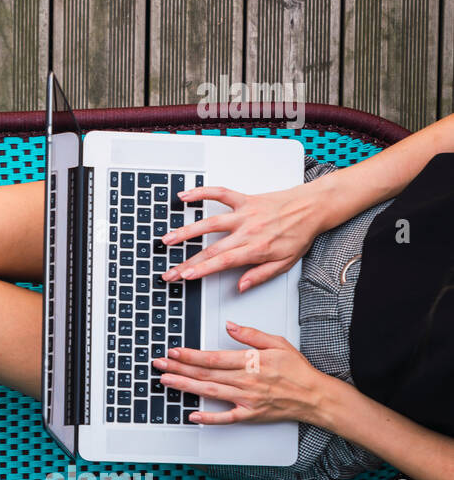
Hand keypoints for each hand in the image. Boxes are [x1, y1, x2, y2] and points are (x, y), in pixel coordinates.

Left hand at [151, 321, 330, 425]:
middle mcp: (246, 381)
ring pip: (210, 392)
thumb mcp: (278, 343)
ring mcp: (247, 399)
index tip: (173, 351)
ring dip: (186, 386)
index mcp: (251, 362)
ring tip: (166, 381)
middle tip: (159, 364)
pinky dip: (209, 418)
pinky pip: (226, 418)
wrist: (315, 396)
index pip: (213, 358)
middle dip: (179, 368)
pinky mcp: (250, 415)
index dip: (190, 355)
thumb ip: (251, 335)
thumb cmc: (297, 370)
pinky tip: (192, 415)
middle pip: (206, 374)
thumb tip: (229, 324)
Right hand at [159, 181, 326, 291]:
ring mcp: (244, 214)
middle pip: (211, 248)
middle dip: (187, 261)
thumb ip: (261, 275)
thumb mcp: (285, 263)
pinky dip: (202, 193)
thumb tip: (241, 286)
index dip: (201, 270)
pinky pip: (220, 193)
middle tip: (170, 270)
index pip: (223, 262)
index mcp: (257, 248)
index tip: (185, 276)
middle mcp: (248, 231)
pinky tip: (185, 196)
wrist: (312, 208)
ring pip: (210, 223)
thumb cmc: (299, 234)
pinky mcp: (244, 200)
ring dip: (186, 231)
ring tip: (168, 239)